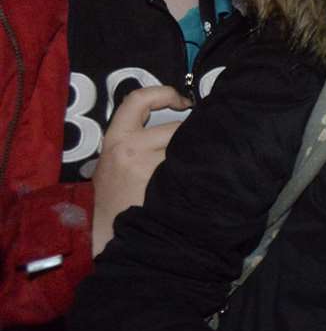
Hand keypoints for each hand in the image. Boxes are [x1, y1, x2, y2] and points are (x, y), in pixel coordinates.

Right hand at [91, 86, 191, 255]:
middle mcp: (131, 148)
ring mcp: (150, 167)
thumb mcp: (113, 166)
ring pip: (188, 146)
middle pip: (176, 127)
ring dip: (199, 154)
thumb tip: (176, 123)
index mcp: (115, 140)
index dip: (163, 93)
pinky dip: (204, 170)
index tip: (183, 100)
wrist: (112, 237)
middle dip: (191, 136)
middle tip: (200, 147)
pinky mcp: (168, 185)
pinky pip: (195, 167)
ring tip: (201, 166)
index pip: (137, 100)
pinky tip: (207, 178)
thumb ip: (134, 143)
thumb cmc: (116, 201)